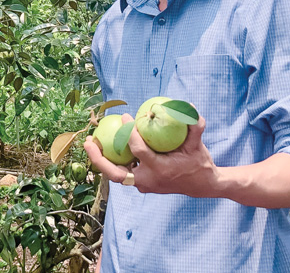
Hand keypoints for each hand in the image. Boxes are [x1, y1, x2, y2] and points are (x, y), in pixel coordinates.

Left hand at [84, 113, 222, 197]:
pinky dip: (113, 161)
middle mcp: (147, 180)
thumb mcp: (198, 145)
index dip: (129, 133)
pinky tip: (105, 145)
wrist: (201, 185)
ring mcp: (143, 185)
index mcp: (159, 170)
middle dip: (98, 158)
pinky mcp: (141, 184)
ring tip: (90, 142)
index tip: (125, 117)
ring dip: (101, 160)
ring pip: (115, 175)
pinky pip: (122, 173)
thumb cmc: (198, 162)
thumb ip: (195, 126)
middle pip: (115, 173)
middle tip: (88, 141)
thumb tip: (189, 105)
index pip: (138, 151)